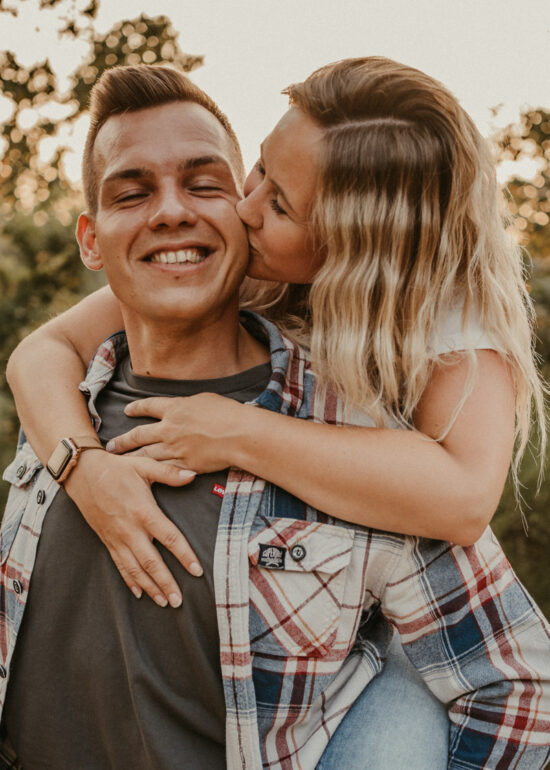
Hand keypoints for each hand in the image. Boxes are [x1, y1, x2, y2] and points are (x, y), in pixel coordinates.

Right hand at [64, 449, 198, 607]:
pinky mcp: (107, 540)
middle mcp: (130, 529)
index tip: (197, 571)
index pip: (169, 538)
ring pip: (135, 569)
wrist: (82, 473)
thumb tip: (193, 475)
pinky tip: (139, 593)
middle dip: (166, 583)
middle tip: (179, 601)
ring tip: (164, 602)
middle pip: (151, 562)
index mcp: (143, 511)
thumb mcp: (144, 465)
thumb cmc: (116, 468)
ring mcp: (117, 537)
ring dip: (150, 587)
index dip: (184, 556)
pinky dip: (130, 581)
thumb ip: (170, 473)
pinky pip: (120, 565)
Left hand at [106, 393, 245, 471]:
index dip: (136, 408)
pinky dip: (152, 473)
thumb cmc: (228, 413)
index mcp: (175, 408)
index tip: (127, 411)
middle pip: (139, 435)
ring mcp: (175, 448)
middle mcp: (169, 429)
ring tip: (121, 463)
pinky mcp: (184, 465)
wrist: (239, 434)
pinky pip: (163, 469)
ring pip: (146, 455)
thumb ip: (189, 405)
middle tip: (111, 447)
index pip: (149, 406)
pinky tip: (144, 476)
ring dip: (131, 459)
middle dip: (123, 441)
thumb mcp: (205, 399)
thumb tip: (184, 407)